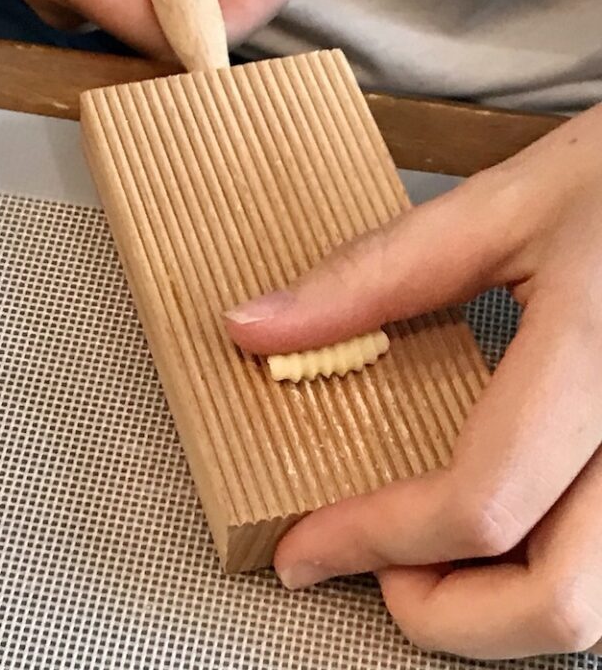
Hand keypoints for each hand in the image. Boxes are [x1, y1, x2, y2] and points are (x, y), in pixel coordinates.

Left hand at [224, 104, 601, 658]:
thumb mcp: (500, 208)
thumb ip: (372, 274)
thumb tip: (255, 327)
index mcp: (595, 359)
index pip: (478, 502)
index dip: (373, 540)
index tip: (303, 547)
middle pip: (560, 604)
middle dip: (444, 615)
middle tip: (374, 569)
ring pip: (600, 607)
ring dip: (499, 608)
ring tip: (428, 553)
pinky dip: (543, 571)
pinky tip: (500, 522)